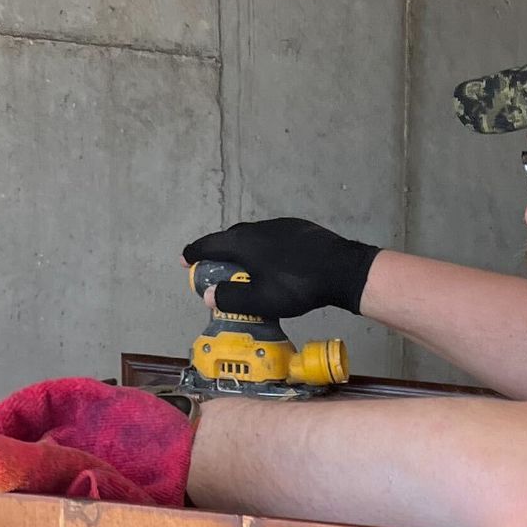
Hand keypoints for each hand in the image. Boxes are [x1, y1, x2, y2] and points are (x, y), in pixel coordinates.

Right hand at [180, 217, 378, 320]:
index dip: (195, 254)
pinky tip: (274, 263)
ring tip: (244, 267)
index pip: (210, 245)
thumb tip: (208, 295)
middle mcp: (258, 228)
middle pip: (231, 239)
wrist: (341, 268)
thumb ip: (231, 297)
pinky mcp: (300, 229)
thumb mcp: (260, 300)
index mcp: (243, 242)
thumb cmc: (296, 286)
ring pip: (253, 237)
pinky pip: (273, 239)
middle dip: (219, 253)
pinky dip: (265, 250)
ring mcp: (280, 226)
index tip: (185, 260)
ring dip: (243, 251)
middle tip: (215, 268)